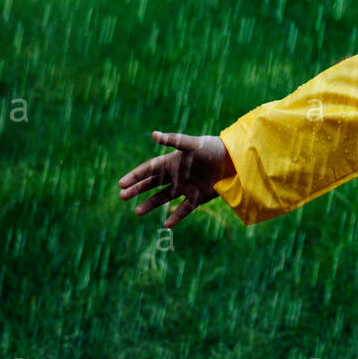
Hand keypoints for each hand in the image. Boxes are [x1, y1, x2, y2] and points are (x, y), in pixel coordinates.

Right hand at [117, 131, 234, 227]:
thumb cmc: (214, 148)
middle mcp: (177, 174)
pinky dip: (176, 216)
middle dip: (137, 189)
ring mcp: (187, 186)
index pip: (149, 169)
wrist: (236, 160)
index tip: (121, 184)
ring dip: (151, 204)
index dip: (135, 176)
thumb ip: (173, 140)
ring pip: (164, 197)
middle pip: (152, 183)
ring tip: (137, 211)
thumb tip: (153, 134)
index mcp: (173, 161)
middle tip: (122, 196)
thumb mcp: (193, 144)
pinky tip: (166, 224)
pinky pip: (184, 209)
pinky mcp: (198, 197)